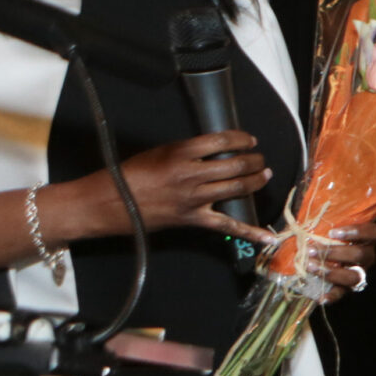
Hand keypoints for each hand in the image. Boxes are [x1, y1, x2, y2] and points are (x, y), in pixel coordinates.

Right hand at [73, 131, 271, 240]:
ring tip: (264, 175)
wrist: (107, 203)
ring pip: (238, 188)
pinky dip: (251, 232)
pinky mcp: (193, 219)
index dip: (242, 139)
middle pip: (236, 165)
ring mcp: (194, 198)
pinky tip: (268, 236)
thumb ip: (187, 151)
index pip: (222, 140)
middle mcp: (191, 174)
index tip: (249, 140)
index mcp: (180, 152)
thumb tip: (214, 149)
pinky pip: (228, 226)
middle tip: (260, 159)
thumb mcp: (158, 152)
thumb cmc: (127, 175)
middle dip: (255, 160)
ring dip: (256, 180)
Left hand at [303, 222, 375, 292]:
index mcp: (364, 237)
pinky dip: (332, 296)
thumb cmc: (322, 233)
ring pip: (354, 276)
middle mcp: (366, 255)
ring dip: (332, 272)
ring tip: (311, 266)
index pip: (372, 232)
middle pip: (361, 255)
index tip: (333, 232)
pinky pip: (343, 294)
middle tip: (313, 249)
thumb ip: (312, 220)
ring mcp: (358, 272)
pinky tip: (320, 297)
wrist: (319, 252)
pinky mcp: (347, 287)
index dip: (356, 232)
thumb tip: (284, 225)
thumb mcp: (321, 223)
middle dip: (336, 253)